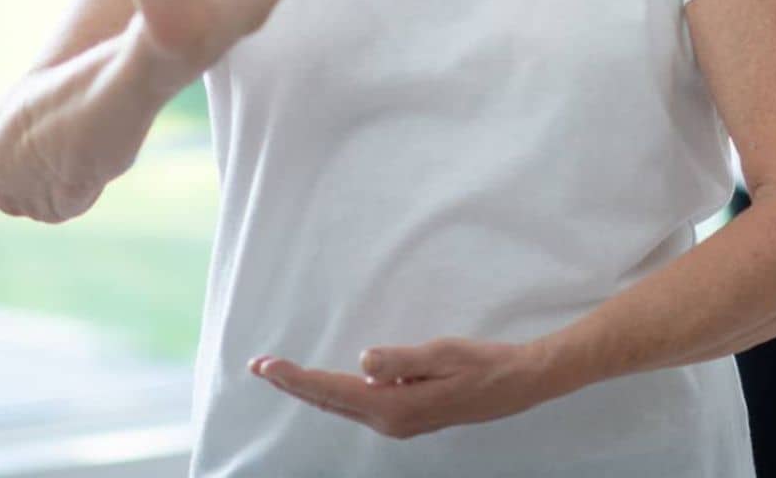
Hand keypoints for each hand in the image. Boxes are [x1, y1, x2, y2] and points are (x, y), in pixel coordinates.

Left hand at [253, 338, 553, 440]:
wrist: (515, 385)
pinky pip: (359, 404)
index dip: (296, 378)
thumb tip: (364, 362)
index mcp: (393, 407)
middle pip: (329, 401)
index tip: (266, 365)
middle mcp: (389, 421)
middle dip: (293, 385)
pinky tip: (328, 384)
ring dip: (311, 389)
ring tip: (283, 374)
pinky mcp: (406, 415)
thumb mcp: (442, 354)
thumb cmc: (482, 365)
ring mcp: (397, 422)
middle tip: (260, 366)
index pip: (332, 390)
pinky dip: (335, 393)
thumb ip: (400, 360)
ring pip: (342, 404)